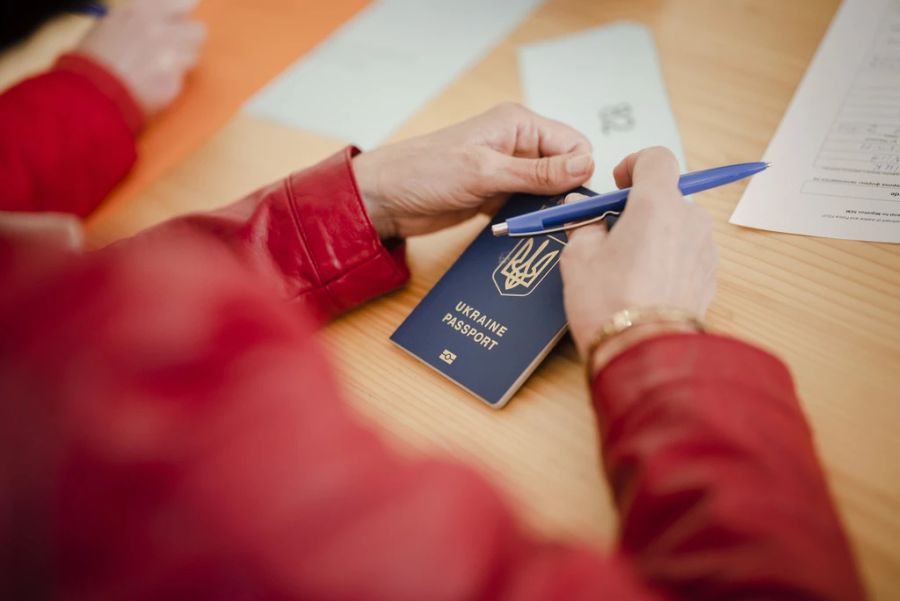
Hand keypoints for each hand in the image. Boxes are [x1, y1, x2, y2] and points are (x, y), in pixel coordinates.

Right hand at [77, 0, 205, 115]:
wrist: (90, 90)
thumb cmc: (94, 57)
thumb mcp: (114, 23)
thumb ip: (144, 19)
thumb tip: (163, 19)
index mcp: (145, 10)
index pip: (185, 3)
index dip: (183, 12)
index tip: (181, 18)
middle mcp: (162, 30)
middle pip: (198, 31)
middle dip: (189, 39)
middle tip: (175, 46)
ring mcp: (171, 58)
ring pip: (193, 56)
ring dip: (180, 61)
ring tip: (157, 68)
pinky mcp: (175, 82)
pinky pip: (181, 79)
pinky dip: (170, 82)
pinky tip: (151, 83)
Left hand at [352, 102, 593, 238]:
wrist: (384, 199)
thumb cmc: (424, 172)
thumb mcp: (485, 172)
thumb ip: (537, 172)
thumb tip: (585, 165)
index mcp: (519, 125)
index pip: (573, 145)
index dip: (581, 172)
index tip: (577, 202)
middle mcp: (517, 146)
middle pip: (564, 170)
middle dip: (566, 196)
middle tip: (560, 224)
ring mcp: (507, 172)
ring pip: (548, 193)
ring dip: (546, 213)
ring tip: (541, 233)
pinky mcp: (496, 196)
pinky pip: (527, 208)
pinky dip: (528, 222)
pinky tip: (525, 235)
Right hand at [560, 147, 716, 366]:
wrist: (645, 354)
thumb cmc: (609, 302)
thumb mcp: (578, 258)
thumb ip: (582, 224)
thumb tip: (580, 211)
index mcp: (656, 204)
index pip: (656, 158)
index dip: (634, 165)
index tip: (616, 184)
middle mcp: (689, 219)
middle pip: (667, 195)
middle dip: (640, 207)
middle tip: (611, 231)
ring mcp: (704, 249)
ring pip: (678, 226)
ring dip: (655, 234)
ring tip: (626, 266)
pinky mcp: (709, 278)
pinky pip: (686, 255)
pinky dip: (667, 260)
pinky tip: (643, 286)